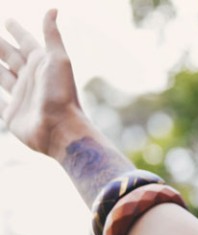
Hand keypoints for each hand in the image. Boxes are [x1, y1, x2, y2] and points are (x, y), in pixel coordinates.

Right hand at [0, 9, 84, 157]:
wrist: (60, 129)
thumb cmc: (61, 94)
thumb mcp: (58, 60)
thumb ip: (52, 36)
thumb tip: (53, 9)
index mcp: (41, 65)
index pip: (26, 42)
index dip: (17, 31)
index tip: (7, 20)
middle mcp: (31, 78)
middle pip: (10, 56)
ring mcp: (21, 96)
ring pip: (1, 75)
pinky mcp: (11, 113)